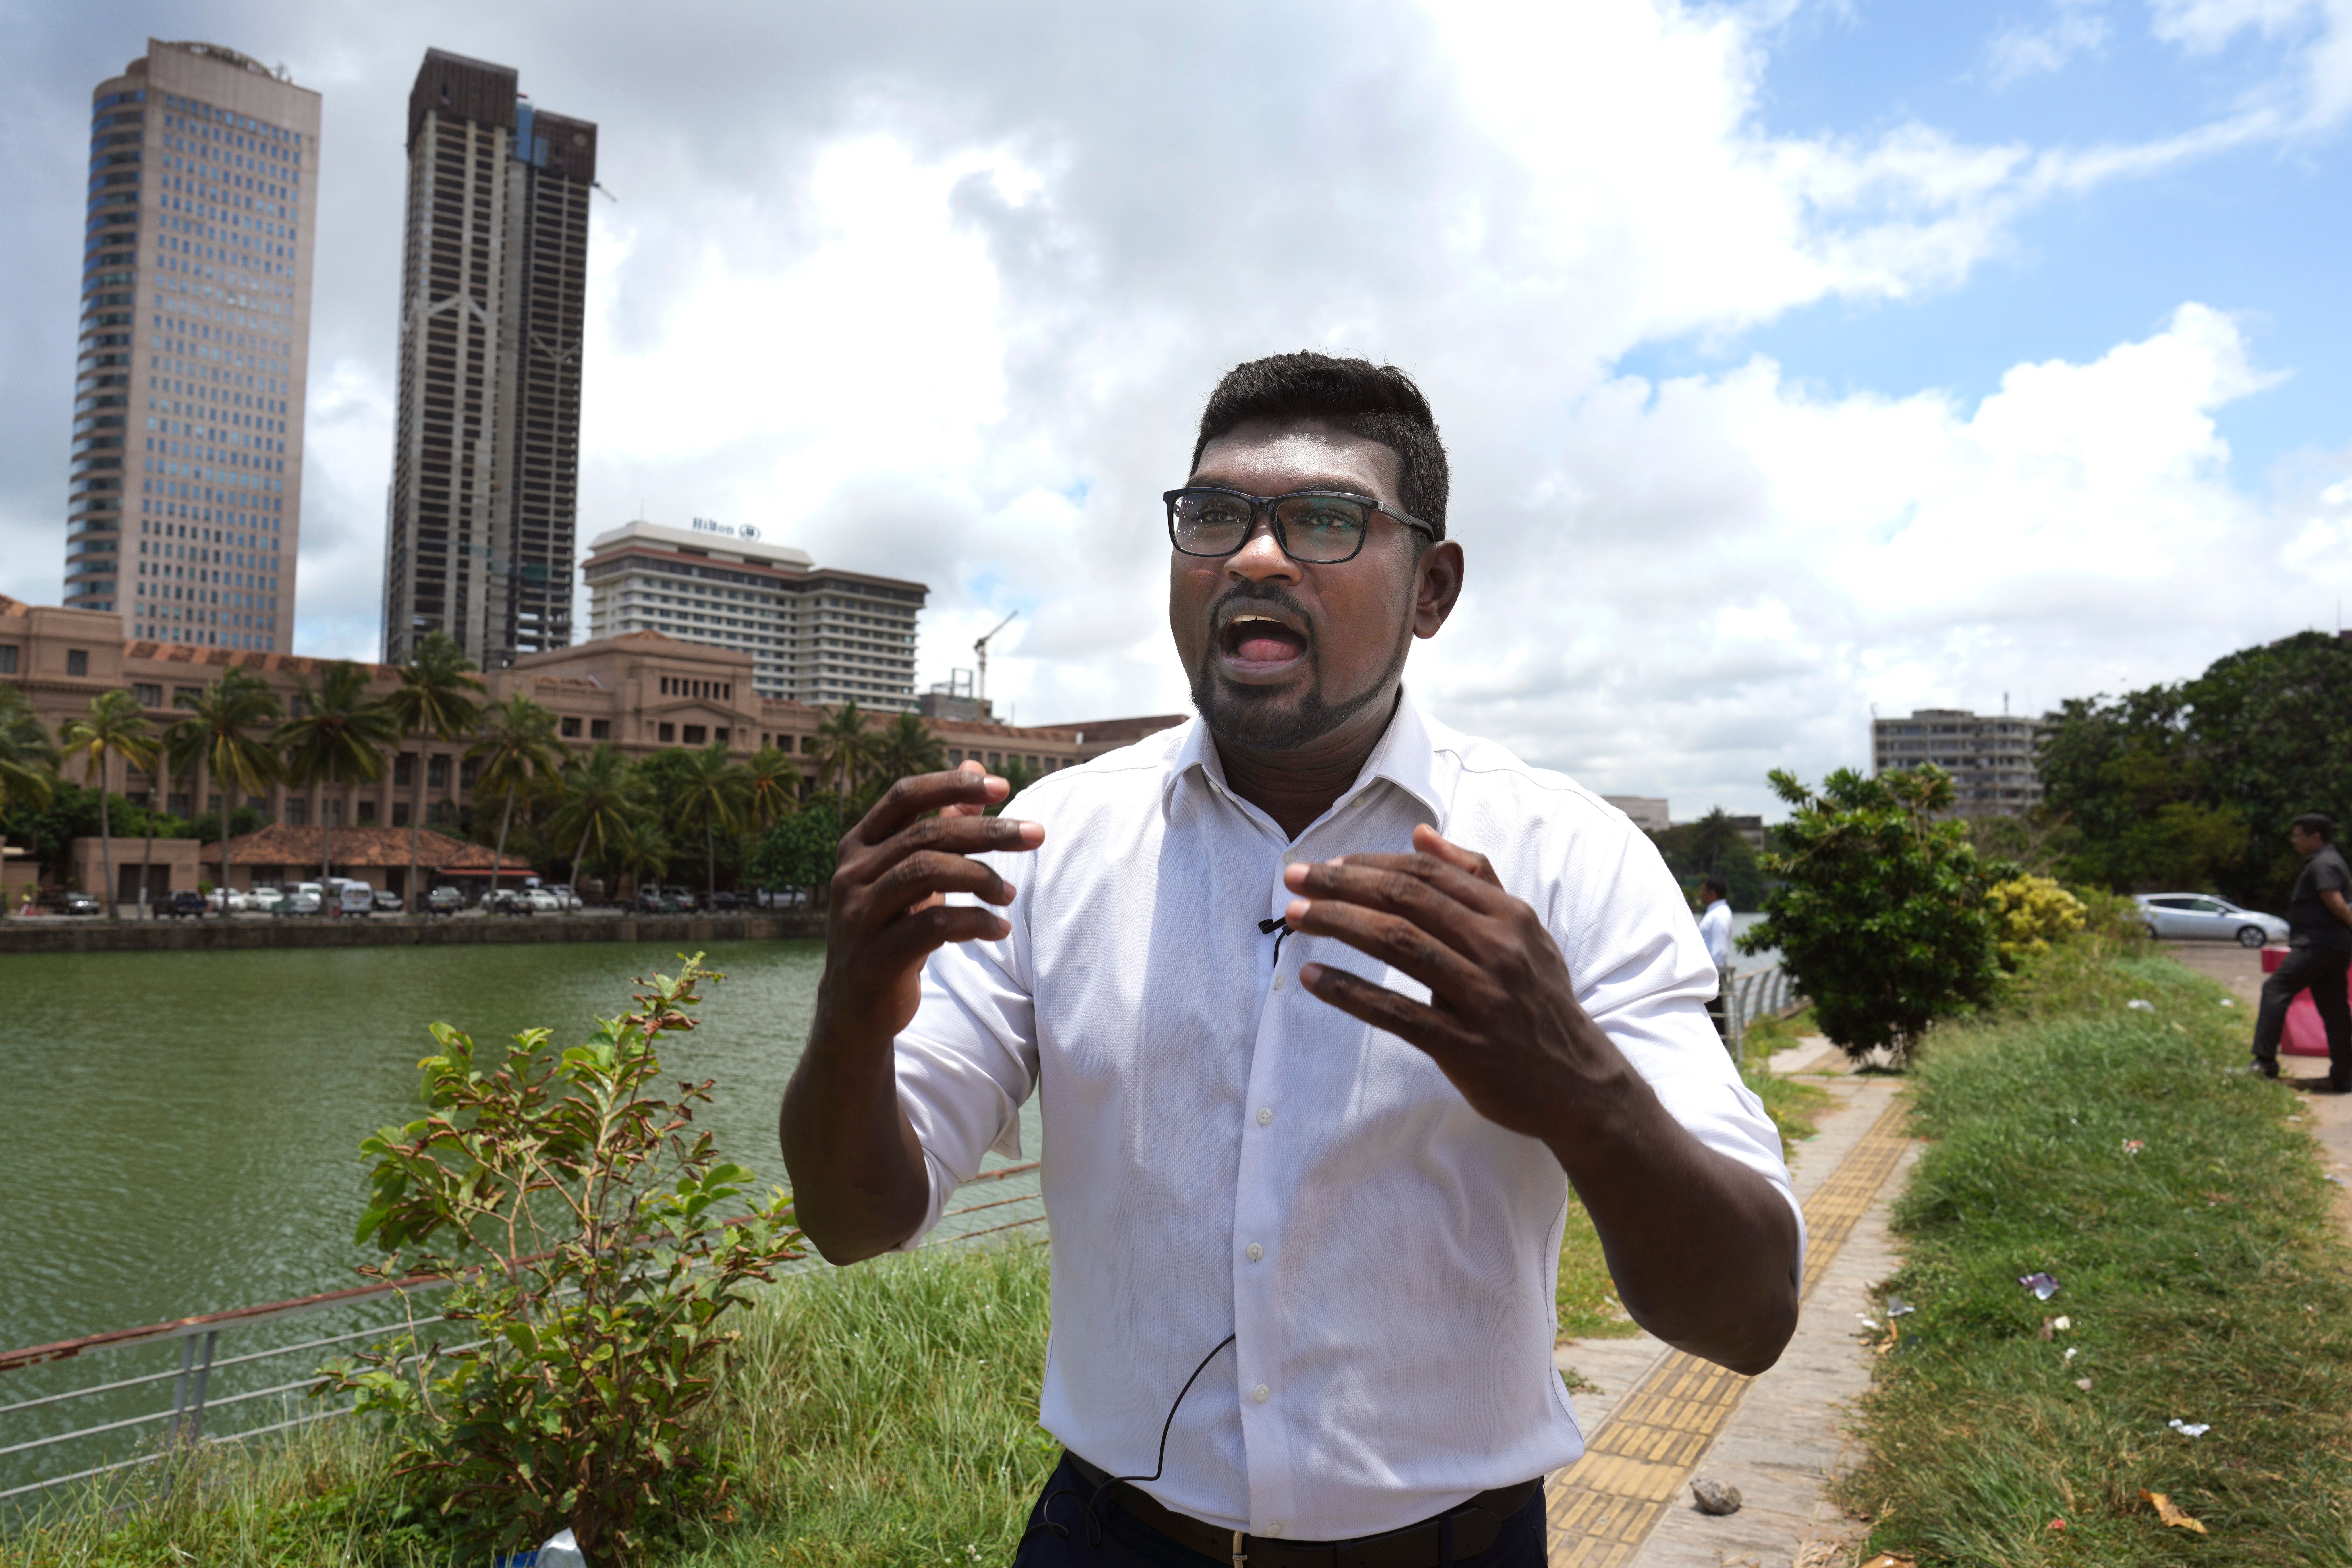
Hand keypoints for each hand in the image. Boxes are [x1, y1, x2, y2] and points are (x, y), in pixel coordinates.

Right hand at [815, 761, 1043, 1048]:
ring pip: (926, 872)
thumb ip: (940, 823)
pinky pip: (933, 925)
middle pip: (926, 834)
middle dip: (988, 831)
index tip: (1002, 786)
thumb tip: (974, 767)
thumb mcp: (913, 874)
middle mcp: (851, 874)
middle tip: (1035, 835)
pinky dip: (974, 922)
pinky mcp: (875, 956)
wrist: (857, 1007)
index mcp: (858, 846)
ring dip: (981, 877)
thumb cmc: (892, 929)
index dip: (951, 785)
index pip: (903, 796)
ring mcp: (858, 915)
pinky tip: (998, 929)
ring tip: (1010, 896)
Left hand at [1281, 823, 1628, 1142]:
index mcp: (1509, 916)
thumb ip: (1474, 878)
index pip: (1427, 873)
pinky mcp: (1464, 1046)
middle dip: (1342, 884)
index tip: (1328, 863)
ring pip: (1398, 944)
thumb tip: (1421, 833)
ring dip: (1339, 924)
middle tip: (1294, 878)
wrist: (1580, 1083)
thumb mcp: (1522, 930)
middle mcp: (1497, 949)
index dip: (1371, 863)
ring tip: (1296, 917)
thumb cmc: (1538, 999)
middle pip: (1406, 899)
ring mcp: (1481, 998)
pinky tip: (1313, 978)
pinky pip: (1396, 1013)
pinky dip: (1350, 992)